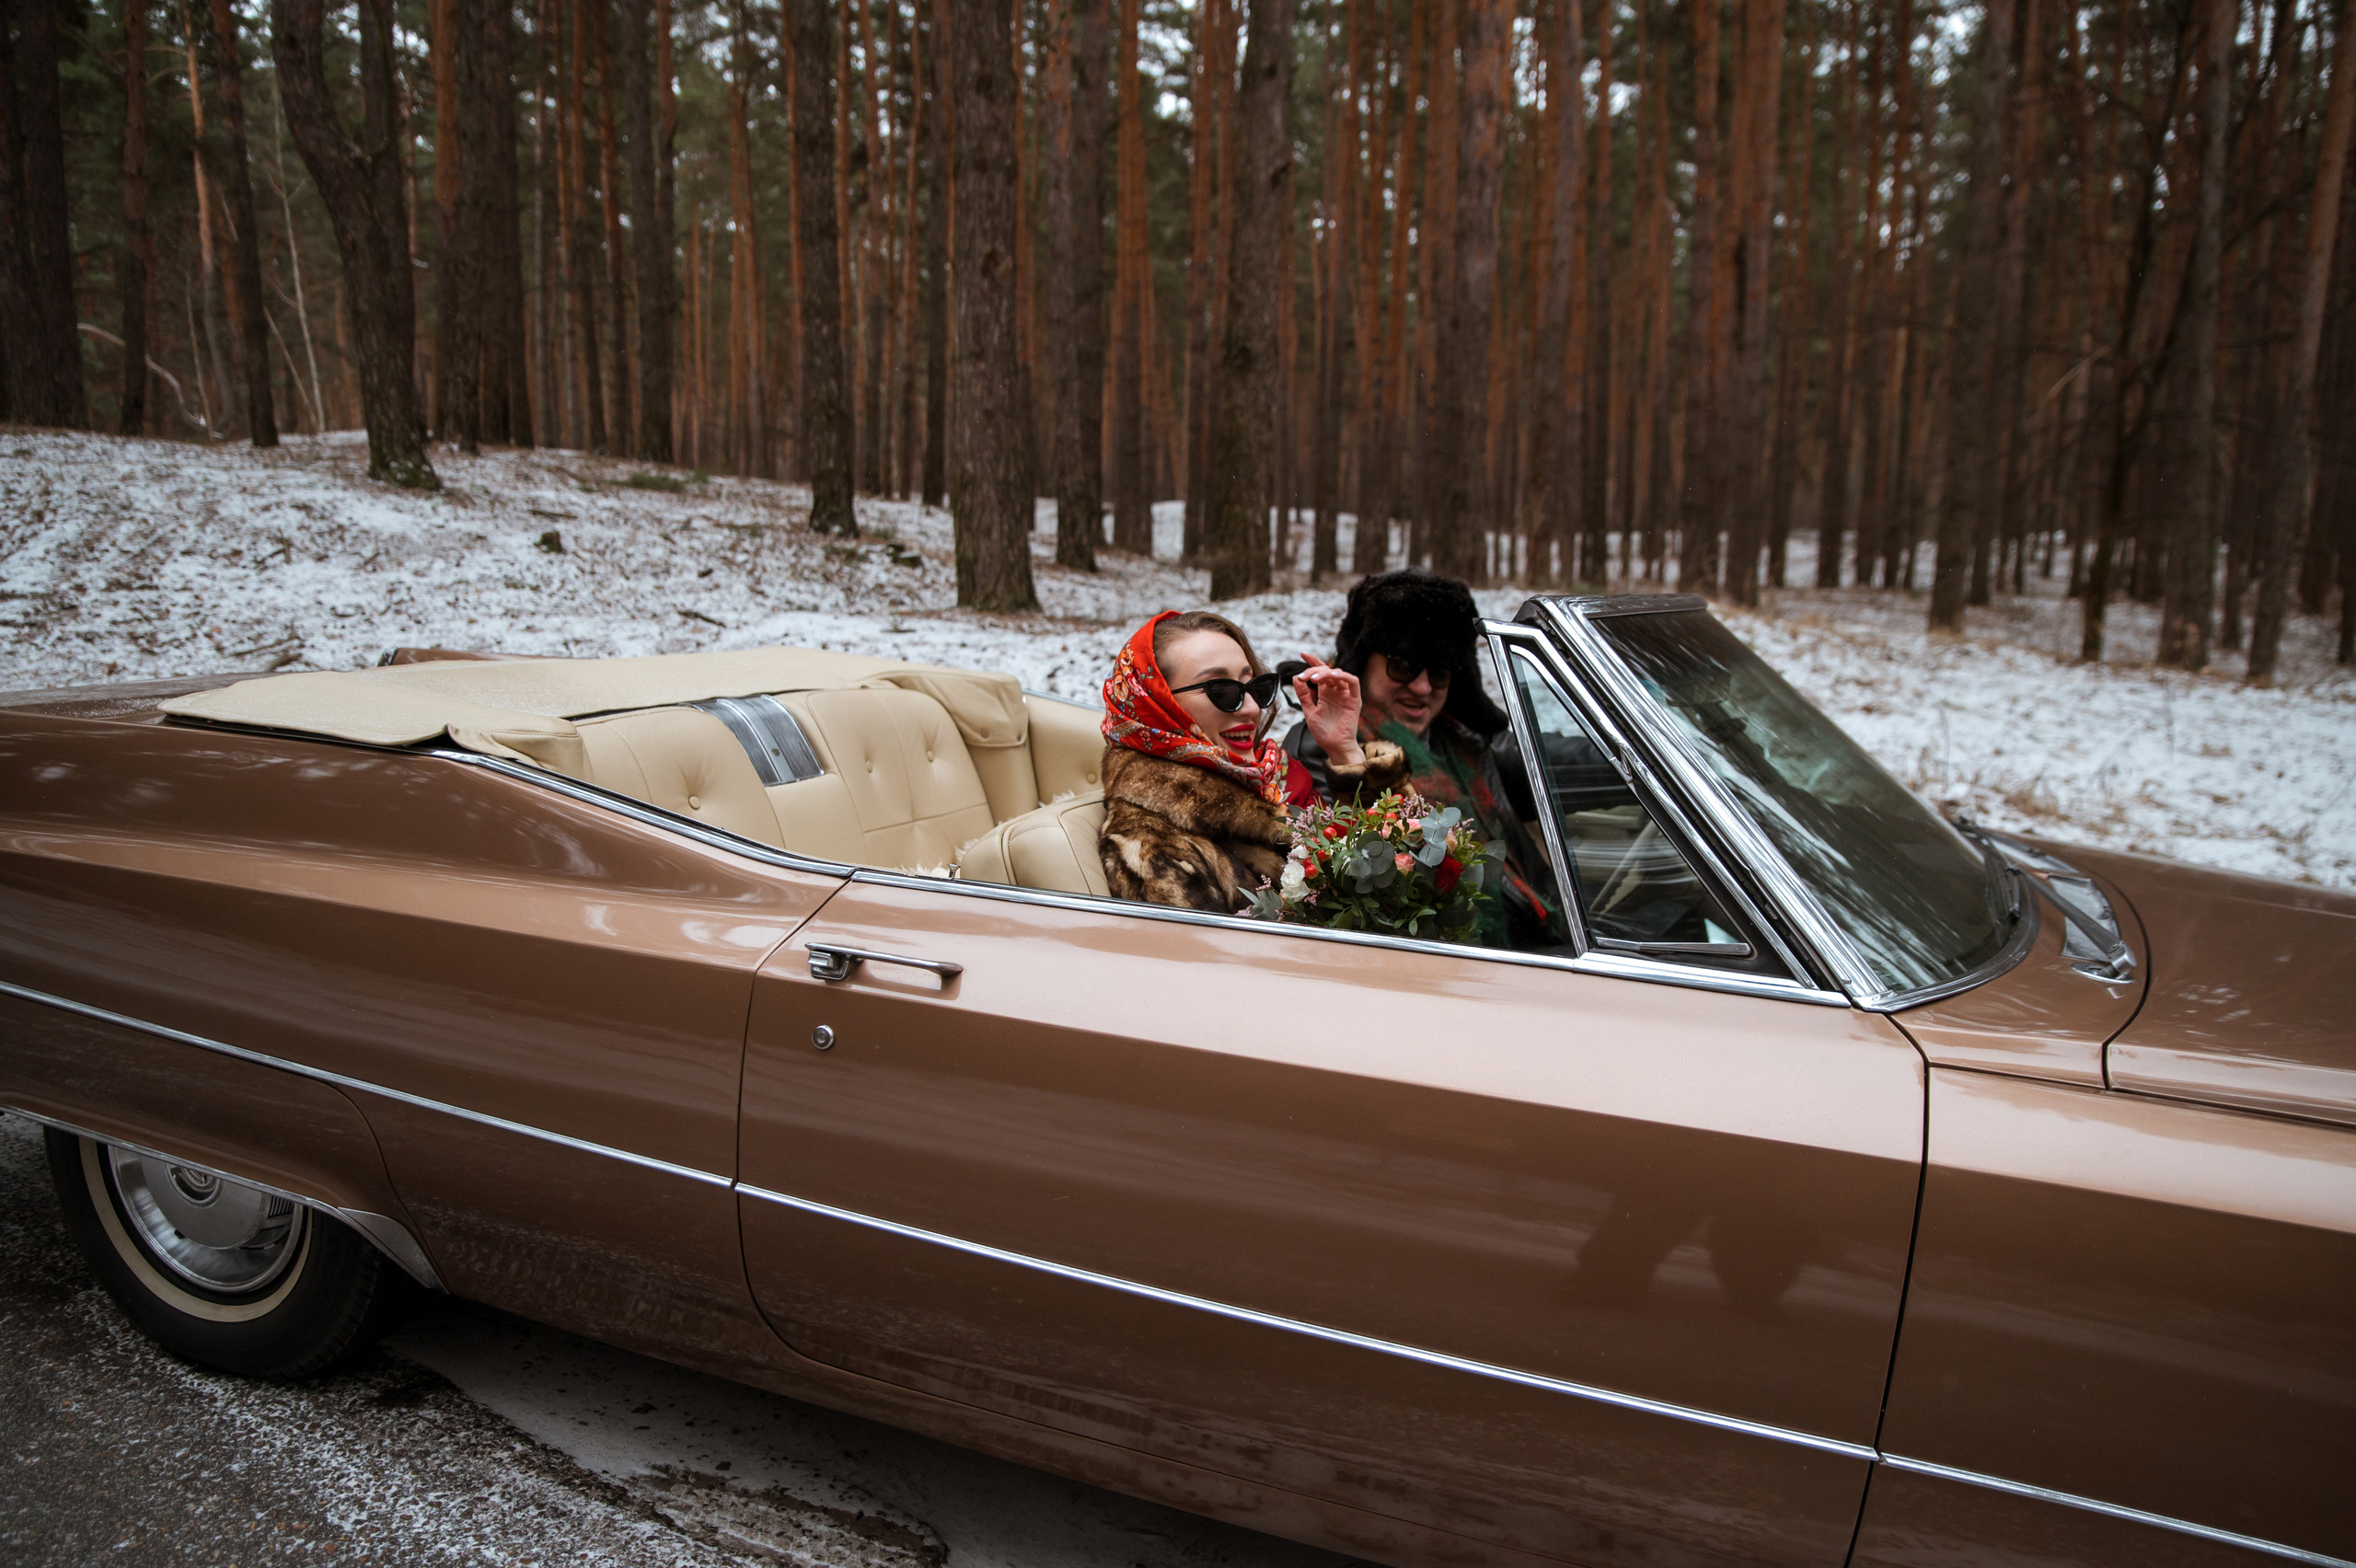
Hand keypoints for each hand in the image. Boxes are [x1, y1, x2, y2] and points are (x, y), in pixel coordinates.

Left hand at [1291, 654, 1364, 768]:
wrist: (1334, 747)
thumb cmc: (1323, 732)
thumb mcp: (1309, 711)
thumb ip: (1303, 695)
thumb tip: (1296, 677)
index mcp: (1326, 692)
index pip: (1320, 672)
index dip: (1313, 661)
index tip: (1302, 654)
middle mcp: (1336, 691)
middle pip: (1327, 671)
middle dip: (1314, 670)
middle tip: (1304, 677)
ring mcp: (1346, 694)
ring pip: (1339, 674)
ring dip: (1326, 673)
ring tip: (1314, 679)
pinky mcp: (1354, 700)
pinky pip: (1353, 682)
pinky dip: (1344, 676)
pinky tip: (1333, 676)